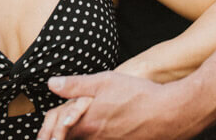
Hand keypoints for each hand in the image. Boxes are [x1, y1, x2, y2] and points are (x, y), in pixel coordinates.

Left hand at [40, 71, 188, 139]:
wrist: (169, 113)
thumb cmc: (137, 94)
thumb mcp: (104, 81)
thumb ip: (75, 84)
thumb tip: (52, 84)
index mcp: (87, 122)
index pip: (57, 128)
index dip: (49, 126)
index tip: (46, 123)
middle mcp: (96, 138)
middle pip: (70, 138)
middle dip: (59, 133)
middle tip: (51, 133)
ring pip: (86, 139)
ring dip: (77, 134)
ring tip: (70, 130)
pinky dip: (96, 135)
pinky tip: (101, 125)